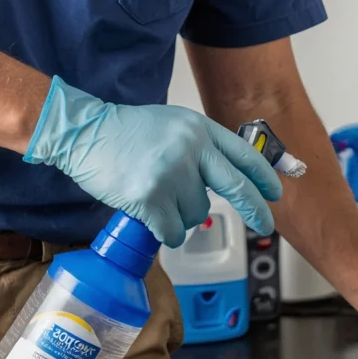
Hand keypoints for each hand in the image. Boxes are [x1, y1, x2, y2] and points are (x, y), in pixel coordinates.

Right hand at [24, 76, 282, 246]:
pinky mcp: (151, 198)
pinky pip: (173, 232)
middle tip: (267, 225)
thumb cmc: (125, 133)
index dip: (264, 177)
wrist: (82, 132)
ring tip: (157, 196)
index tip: (275, 194)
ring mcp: (172, 174)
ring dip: (181, 216)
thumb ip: (200, 147)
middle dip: (256, 211)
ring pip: (198, 215)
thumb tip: (228, 179)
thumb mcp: (173, 126)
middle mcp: (191, 149)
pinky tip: (150, 217)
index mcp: (199, 129)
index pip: (244, 156)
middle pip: (237, 188)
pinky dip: (165, 232)